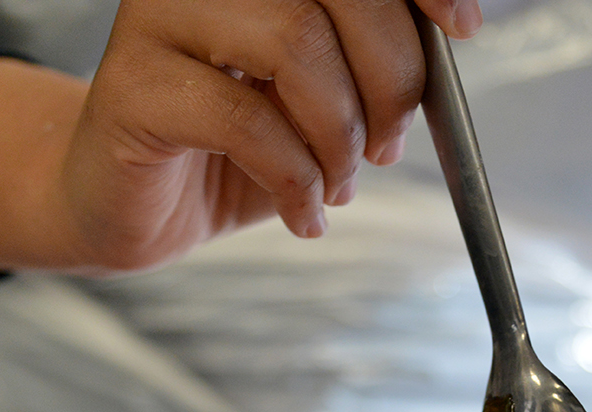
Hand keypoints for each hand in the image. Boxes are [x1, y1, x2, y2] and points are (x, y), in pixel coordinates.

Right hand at [0, 0, 482, 273]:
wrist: (130, 208)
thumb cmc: (229, 151)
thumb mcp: (322, 102)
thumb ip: (373, 61)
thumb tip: (448, 36)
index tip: (461, 27)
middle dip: (389, 76)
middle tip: (390, 144)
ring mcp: (160, 19)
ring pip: (294, 46)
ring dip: (340, 134)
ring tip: (338, 184)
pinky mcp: (133, 87)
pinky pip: (246, 121)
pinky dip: (296, 180)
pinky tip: (304, 212)